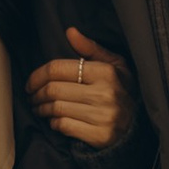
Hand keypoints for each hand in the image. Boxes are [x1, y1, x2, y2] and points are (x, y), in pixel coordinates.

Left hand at [25, 26, 135, 151]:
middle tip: (32, 97)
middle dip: (36, 94)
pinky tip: (53, 120)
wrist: (137, 126)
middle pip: (53, 89)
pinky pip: (64, 126)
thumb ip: (90, 49)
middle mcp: (105, 93)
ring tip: (39, 108)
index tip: (31, 82)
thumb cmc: (121, 90)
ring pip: (56, 108)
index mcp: (105, 72)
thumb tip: (70, 32)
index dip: (38, 75)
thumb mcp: (113, 65)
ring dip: (41, 109)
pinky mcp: (99, 136)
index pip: (59, 69)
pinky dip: (53, 123)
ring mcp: (103, 116)